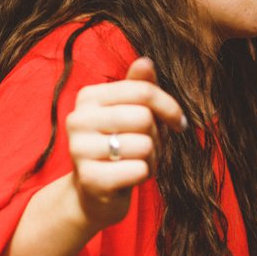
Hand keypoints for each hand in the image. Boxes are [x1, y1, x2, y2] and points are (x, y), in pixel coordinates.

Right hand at [66, 57, 186, 230]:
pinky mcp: (89, 179)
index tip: (178, 122)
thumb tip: (146, 61)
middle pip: (144, 117)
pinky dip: (144, 175)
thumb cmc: (119, 148)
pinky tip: (129, 178)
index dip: (169, 107)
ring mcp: (79, 150)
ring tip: (136, 162)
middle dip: (157, 137)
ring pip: (144, 145)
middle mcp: (78, 119)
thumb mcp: (131, 114)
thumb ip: (140, 88)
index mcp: (88, 97)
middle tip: (148, 148)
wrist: (93, 193)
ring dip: (151, 158)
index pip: (143, 90)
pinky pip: (138, 170)